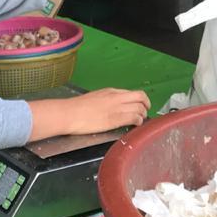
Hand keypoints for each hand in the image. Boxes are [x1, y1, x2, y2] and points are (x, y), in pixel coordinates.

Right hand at [28, 88, 150, 139]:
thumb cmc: (78, 107)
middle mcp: (117, 97)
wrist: (70, 113)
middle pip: (141, 97)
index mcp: (111, 91)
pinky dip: (138, 121)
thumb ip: (107, 100)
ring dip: (143, 115)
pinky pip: (134, 118)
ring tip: (140, 121)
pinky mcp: (115, 119)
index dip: (139, 100)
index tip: (140, 106)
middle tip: (145, 112)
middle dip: (146, 104)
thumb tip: (113, 106)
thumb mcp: (95, 97)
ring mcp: (117, 107)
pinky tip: (135, 125)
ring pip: (140, 108)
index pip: (132, 93)